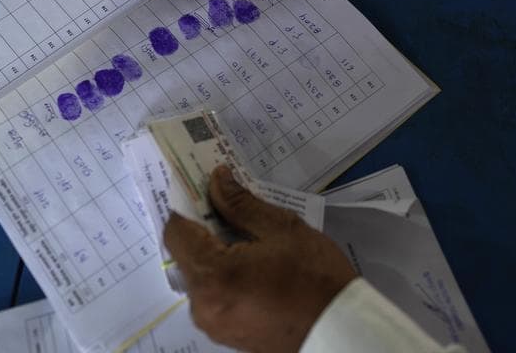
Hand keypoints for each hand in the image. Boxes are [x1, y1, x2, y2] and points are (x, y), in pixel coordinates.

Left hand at [164, 166, 357, 352]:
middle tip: (234, 210)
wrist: (339, 331)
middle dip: (205, 229)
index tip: (206, 188)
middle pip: (186, 254)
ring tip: (251, 241)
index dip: (188, 205)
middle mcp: (202, 305)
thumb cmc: (315, 279)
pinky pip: (214, 296)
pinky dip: (226, 277)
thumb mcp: (282, 230)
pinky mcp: (226, 335)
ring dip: (217, 254)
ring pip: (201, 276)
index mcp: (212, 277)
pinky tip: (255, 268)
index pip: (176, 231)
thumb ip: (241, 204)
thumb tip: (216, 179)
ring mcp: (213, 324)